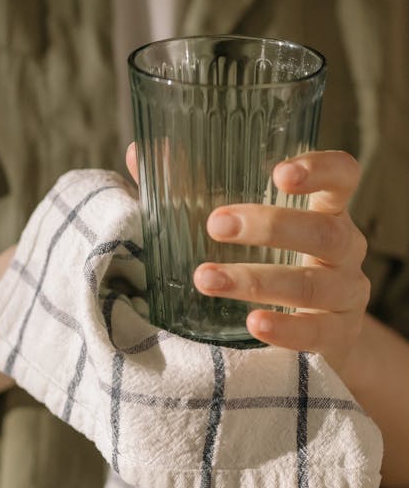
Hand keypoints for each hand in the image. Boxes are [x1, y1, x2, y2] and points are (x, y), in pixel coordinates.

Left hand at [193, 150, 369, 376]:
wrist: (317, 329)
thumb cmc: (271, 260)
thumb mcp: (243, 224)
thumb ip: (193, 189)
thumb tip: (139, 153)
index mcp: (326, 209)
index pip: (342, 176)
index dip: (320, 169)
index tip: (279, 173)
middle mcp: (345, 247)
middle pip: (323, 231)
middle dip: (269, 227)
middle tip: (215, 225)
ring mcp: (347, 292)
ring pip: (311, 284)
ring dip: (256, 280)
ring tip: (206, 279)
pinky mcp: (340, 333)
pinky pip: (317, 332)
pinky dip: (285, 328)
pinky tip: (253, 324)